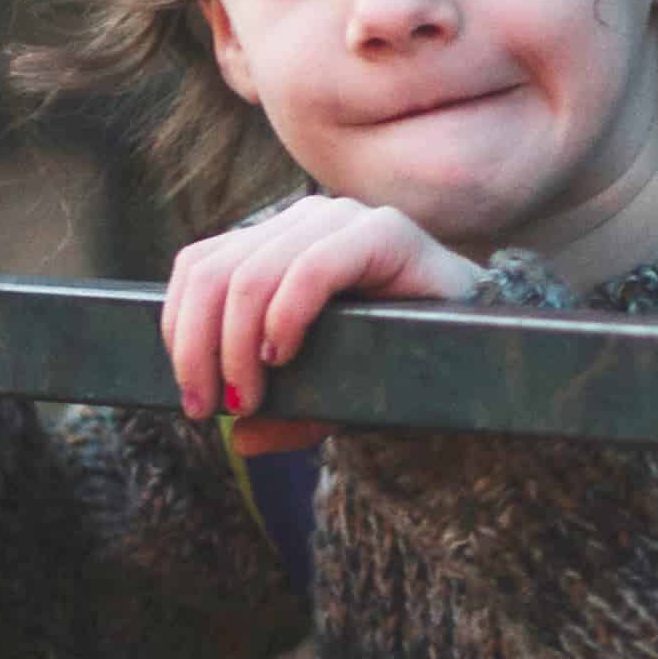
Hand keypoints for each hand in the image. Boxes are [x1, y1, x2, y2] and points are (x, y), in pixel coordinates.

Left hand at [161, 195, 480, 442]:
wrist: (478, 353)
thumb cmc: (395, 365)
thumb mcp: (322, 393)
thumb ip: (281, 409)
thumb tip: (238, 438)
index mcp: (280, 242)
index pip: (199, 266)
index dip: (179, 329)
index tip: (193, 397)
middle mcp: (307, 220)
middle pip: (215, 273)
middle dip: (200, 348)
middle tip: (213, 408)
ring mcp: (346, 221)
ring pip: (252, 273)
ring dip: (236, 345)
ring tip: (249, 397)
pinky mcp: (387, 233)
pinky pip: (314, 266)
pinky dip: (285, 315)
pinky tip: (281, 355)